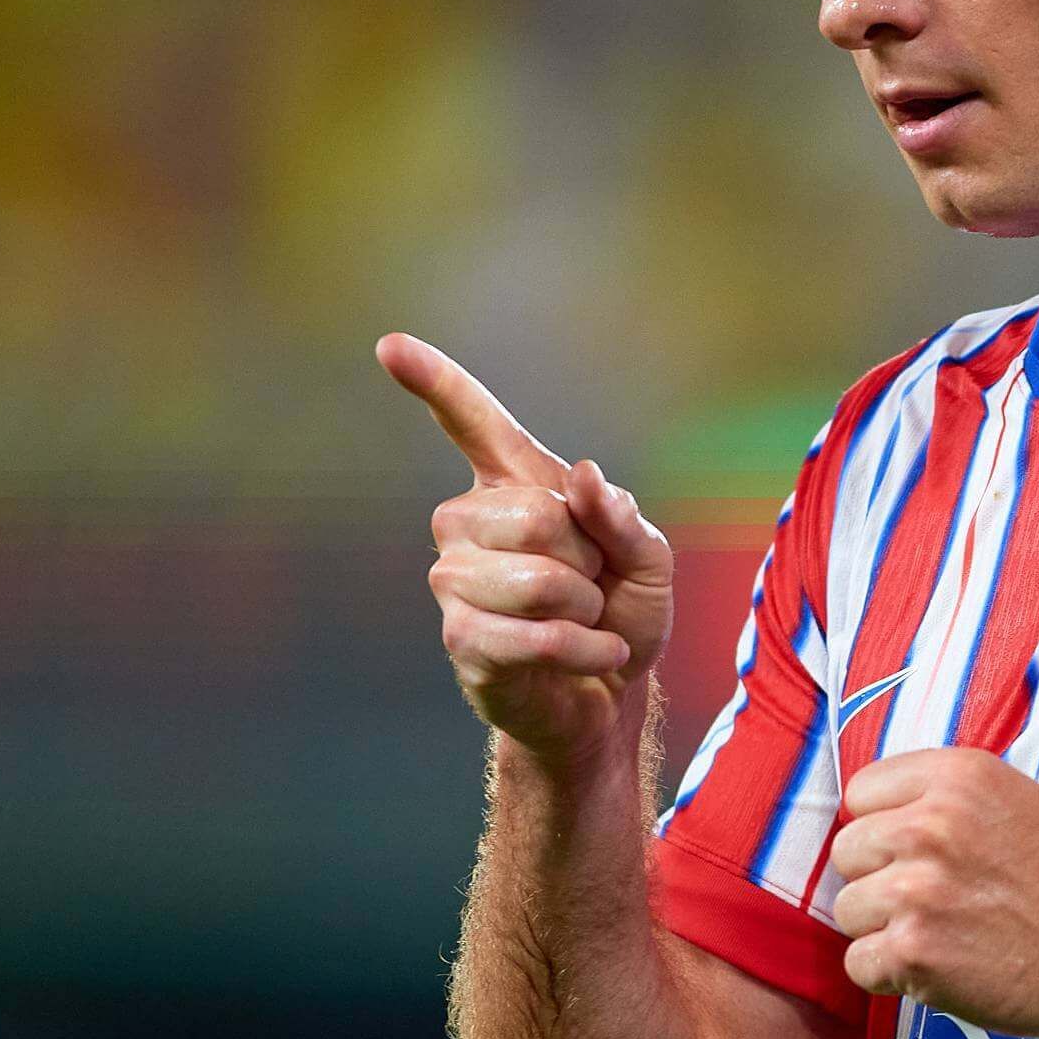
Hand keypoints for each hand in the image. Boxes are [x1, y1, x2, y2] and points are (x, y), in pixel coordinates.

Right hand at [377, 332, 674, 762]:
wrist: (609, 693)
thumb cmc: (622, 612)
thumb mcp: (648, 558)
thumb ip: (623, 517)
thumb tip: (585, 477)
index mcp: (514, 485)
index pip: (471, 423)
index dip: (435, 383)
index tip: (390, 345)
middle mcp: (468, 523)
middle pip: (534, 515)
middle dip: (589, 558)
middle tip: (593, 585)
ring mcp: (455, 581)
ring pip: (536, 580)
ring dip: (588, 609)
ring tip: (586, 621)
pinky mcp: (461, 639)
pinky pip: (534, 636)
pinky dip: (585, 649)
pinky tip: (593, 656)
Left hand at [829, 748, 1038, 1038]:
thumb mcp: (1018, 803)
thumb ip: (947, 801)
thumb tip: (880, 818)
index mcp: (958, 776)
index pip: (862, 791)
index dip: (883, 826)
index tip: (913, 852)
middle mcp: (930, 824)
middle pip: (848, 850)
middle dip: (879, 880)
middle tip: (932, 903)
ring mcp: (917, 889)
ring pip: (847, 909)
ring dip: (884, 931)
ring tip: (941, 937)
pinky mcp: (914, 951)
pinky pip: (859, 963)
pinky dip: (891, 976)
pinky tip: (937, 971)